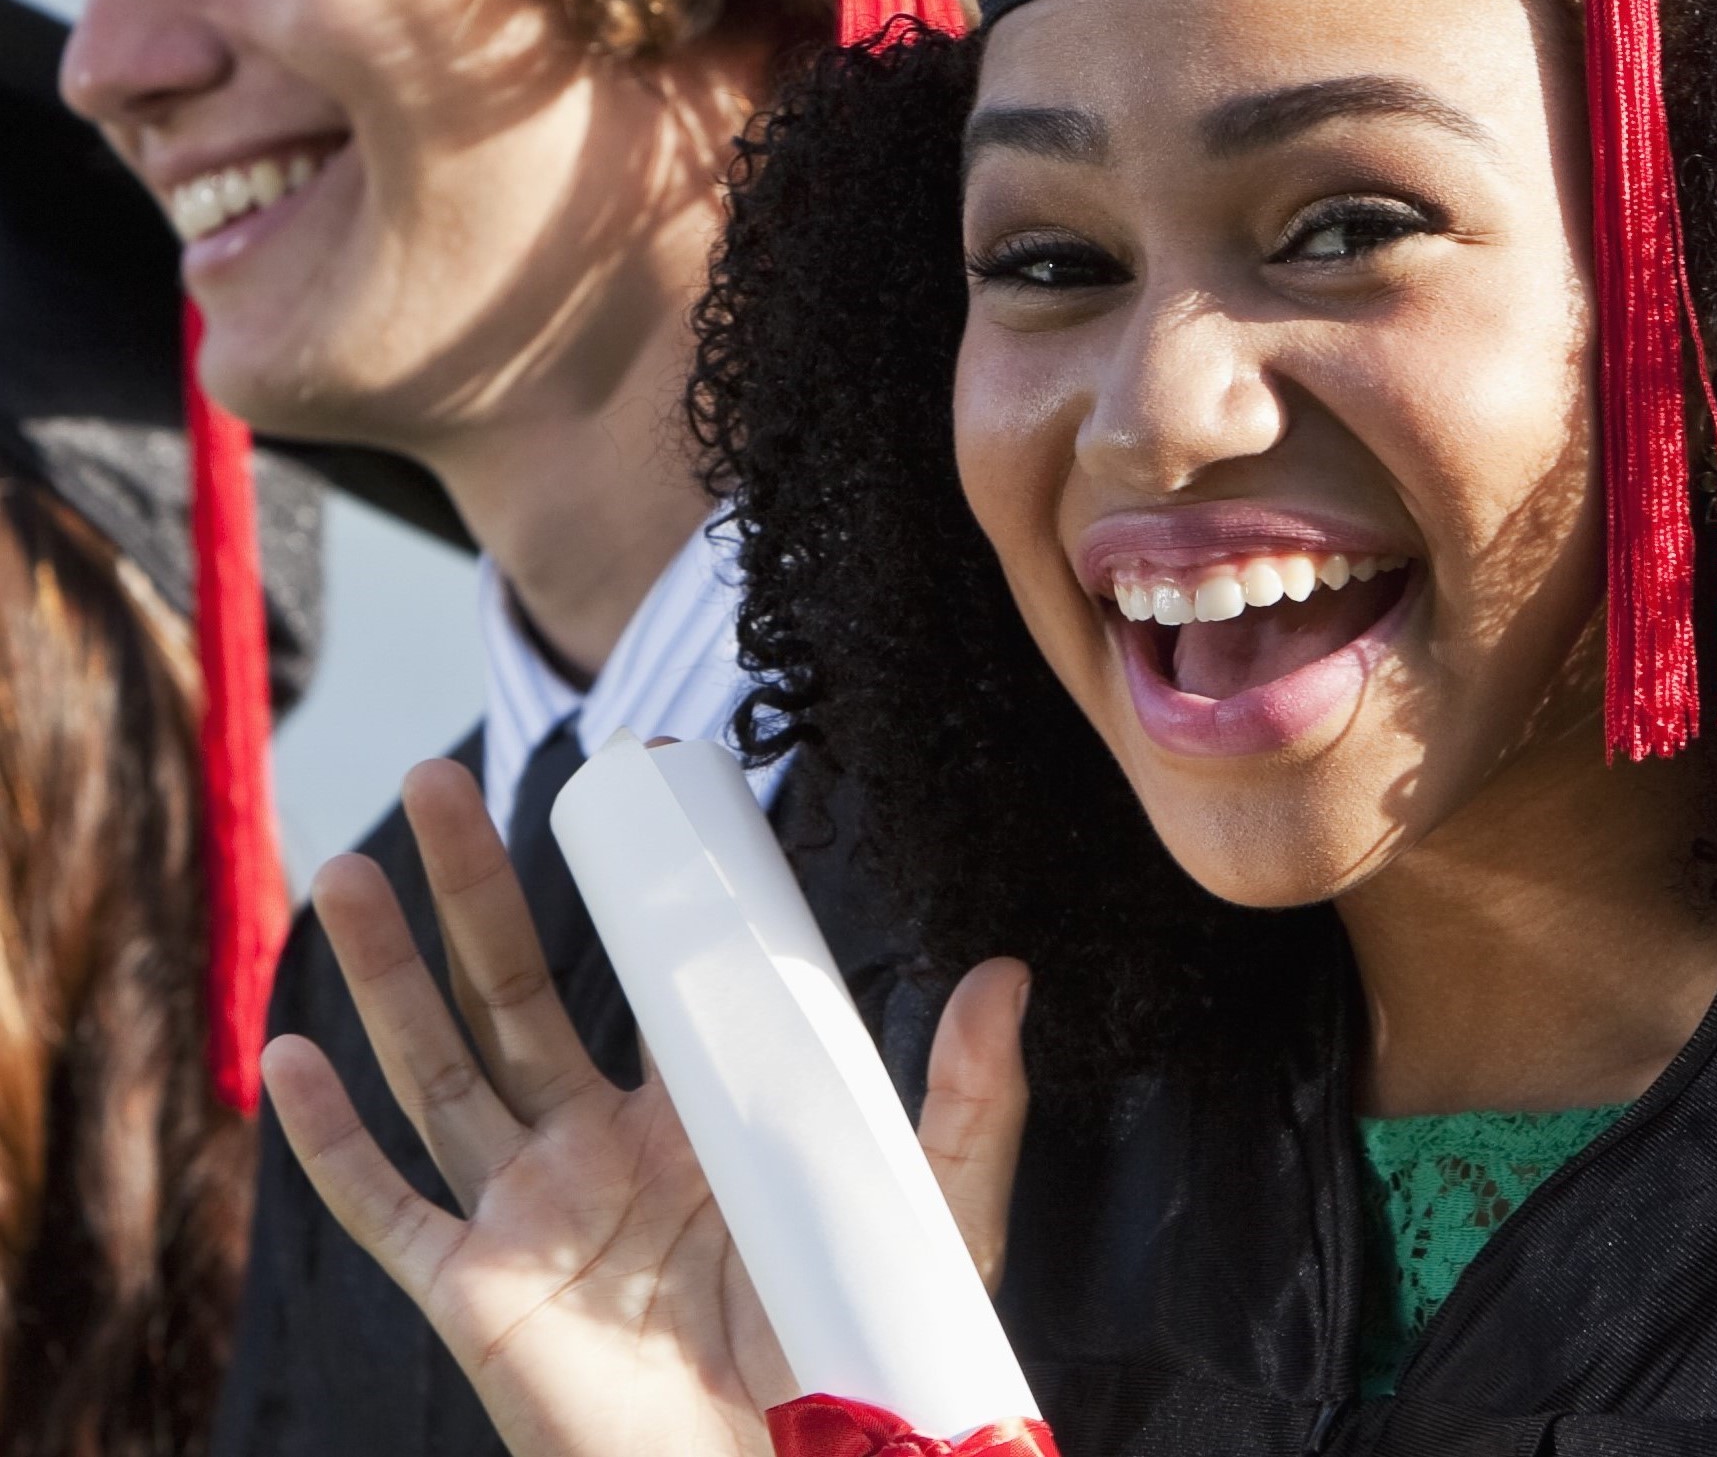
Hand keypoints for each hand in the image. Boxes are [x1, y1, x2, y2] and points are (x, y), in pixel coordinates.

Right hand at [268, 757, 1032, 1456]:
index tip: (596, 788)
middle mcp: (595, 1152)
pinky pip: (386, 1209)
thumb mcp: (931, 1212)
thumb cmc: (864, 1359)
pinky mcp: (479, 1296)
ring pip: (436, 1070)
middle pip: (509, 992)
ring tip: (347, 872)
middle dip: (467, 888)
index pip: (634, 978)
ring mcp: (530, 1217)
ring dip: (384, 975)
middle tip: (433, 780)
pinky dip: (331, 1141)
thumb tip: (1005, 971)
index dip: (608, 893)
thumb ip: (968, 1099)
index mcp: (694, 1117)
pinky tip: (288, 1060)